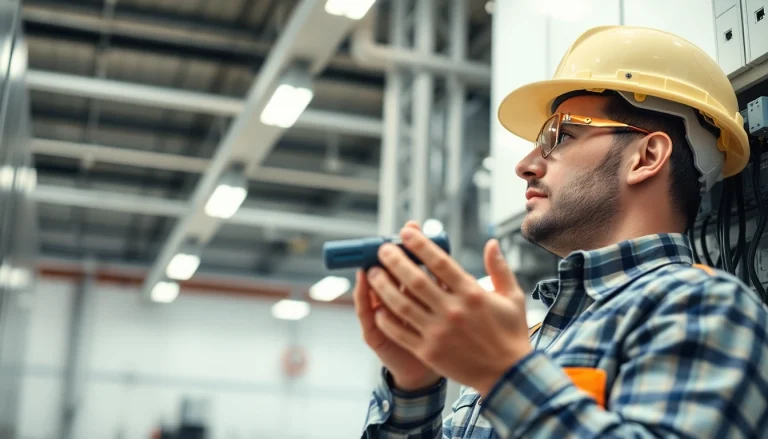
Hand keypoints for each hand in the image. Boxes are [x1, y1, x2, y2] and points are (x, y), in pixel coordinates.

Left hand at [367, 227, 531, 396]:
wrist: (508, 375)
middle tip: (382, 249)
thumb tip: (491, 242)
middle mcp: (453, 310)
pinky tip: (377, 307)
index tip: (406, 232)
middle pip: (415, 280)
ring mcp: (439, 332)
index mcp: (472, 293)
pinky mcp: (429, 351)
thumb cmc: (511, 333)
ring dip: (383, 287)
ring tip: (372, 273)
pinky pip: (400, 332)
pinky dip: (386, 319)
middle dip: (395, 261)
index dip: (420, 244)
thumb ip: (499, 268)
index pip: (439, 262)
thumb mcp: (512, 297)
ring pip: (402, 304)